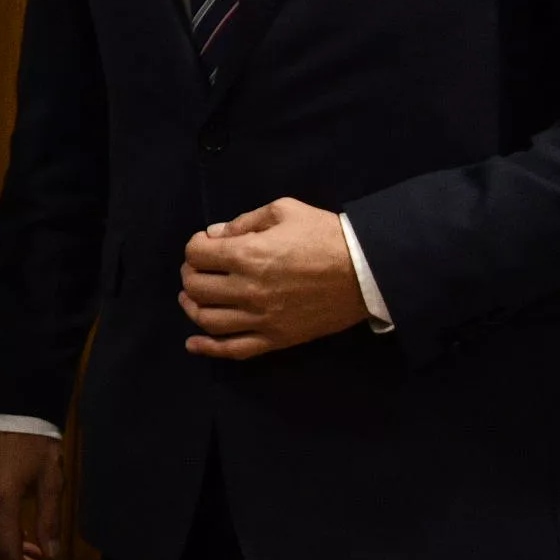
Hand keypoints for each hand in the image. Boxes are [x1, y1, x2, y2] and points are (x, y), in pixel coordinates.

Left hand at [179, 197, 368, 358]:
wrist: (368, 271)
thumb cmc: (326, 235)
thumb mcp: (284, 211)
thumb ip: (244, 221)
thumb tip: (215, 234)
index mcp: (247, 255)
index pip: (197, 254)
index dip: (196, 246)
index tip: (206, 243)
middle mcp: (248, 289)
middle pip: (196, 287)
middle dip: (191, 274)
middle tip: (200, 268)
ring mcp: (262, 318)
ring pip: (208, 320)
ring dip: (192, 307)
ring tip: (193, 297)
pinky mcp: (277, 338)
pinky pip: (234, 349)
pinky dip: (209, 348)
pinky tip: (193, 344)